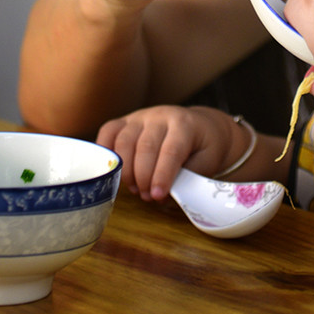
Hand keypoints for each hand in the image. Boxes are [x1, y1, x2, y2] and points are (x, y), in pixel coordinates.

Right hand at [96, 105, 243, 200]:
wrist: (202, 126)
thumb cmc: (204, 147)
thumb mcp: (207, 162)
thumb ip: (187, 177)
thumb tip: (164, 194)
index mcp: (184, 124)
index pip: (170, 151)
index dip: (162, 176)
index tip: (157, 196)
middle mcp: (161, 116)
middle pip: (145, 147)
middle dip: (143, 177)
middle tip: (147, 197)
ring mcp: (141, 116)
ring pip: (124, 141)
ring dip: (126, 170)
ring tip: (135, 189)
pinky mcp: (126, 120)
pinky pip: (108, 131)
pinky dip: (106, 151)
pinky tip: (112, 171)